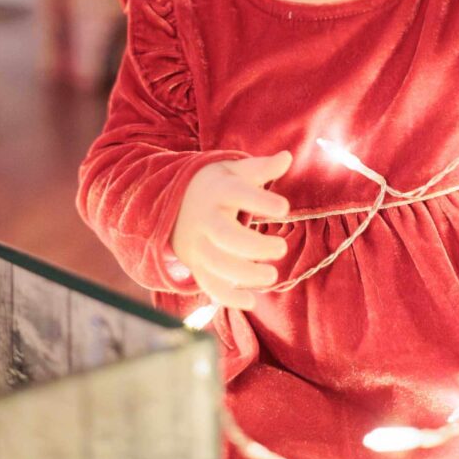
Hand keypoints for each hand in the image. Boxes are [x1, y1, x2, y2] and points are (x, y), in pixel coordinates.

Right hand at [170, 150, 291, 310]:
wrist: (172, 203)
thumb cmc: (215, 185)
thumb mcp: (233, 170)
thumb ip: (261, 168)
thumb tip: (287, 157)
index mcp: (219, 190)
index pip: (239, 194)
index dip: (261, 201)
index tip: (284, 208)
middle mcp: (206, 218)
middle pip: (226, 235)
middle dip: (254, 246)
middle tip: (282, 249)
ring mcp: (198, 243)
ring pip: (217, 263)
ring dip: (245, 274)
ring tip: (272, 276)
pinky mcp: (196, 264)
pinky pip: (208, 284)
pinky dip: (227, 297)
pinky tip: (251, 302)